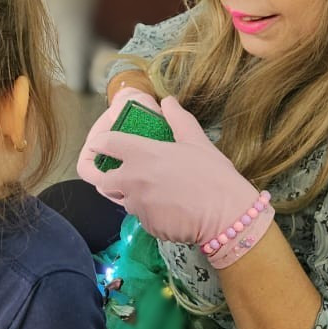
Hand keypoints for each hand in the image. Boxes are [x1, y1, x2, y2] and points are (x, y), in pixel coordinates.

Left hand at [77, 96, 272, 261]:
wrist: (227, 216)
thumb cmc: (213, 174)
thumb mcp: (197, 141)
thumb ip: (178, 120)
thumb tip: (168, 102)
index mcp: (142, 154)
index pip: (106, 144)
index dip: (100, 143)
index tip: (101, 145)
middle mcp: (132, 180)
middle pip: (103, 180)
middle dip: (110, 178)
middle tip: (129, 175)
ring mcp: (137, 206)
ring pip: (124, 200)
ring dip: (134, 196)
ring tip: (159, 193)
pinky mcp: (146, 226)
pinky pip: (142, 218)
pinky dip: (151, 213)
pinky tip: (171, 209)